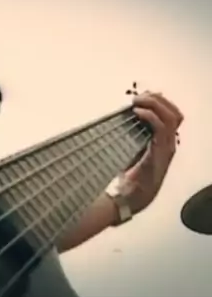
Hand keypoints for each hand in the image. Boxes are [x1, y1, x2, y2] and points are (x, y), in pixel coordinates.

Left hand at [121, 92, 182, 213]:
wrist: (127, 200)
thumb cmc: (127, 179)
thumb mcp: (130, 153)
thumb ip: (131, 138)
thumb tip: (121, 121)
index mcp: (163, 144)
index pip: (171, 116)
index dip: (160, 103)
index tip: (142, 97)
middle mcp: (169, 145)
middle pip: (174, 113)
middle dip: (158, 100)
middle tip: (140, 97)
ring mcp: (166, 149)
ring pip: (171, 117)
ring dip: (154, 104)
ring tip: (137, 102)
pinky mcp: (159, 154)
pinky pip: (161, 128)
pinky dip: (150, 116)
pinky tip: (137, 113)